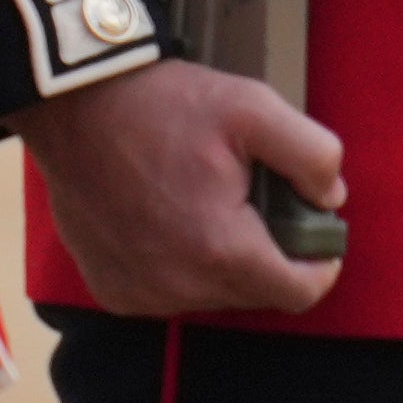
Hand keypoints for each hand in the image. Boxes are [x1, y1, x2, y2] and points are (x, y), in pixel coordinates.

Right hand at [26, 59, 351, 317]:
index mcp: (221, 252)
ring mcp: (139, 293)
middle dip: (268, 256)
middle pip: (256, 294)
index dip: (318, 266)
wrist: (73, 106)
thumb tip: (330, 200)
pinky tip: (171, 223)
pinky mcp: (112, 290)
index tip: (317, 237)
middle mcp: (178, 287)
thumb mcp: (256, 109)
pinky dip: (180, 267)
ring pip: (212, 296)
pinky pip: (168, 293)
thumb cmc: (163, 106)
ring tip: (208, 207)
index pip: (299, 293)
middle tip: (255, 205)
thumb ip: (314, 155)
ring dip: (223, 263)